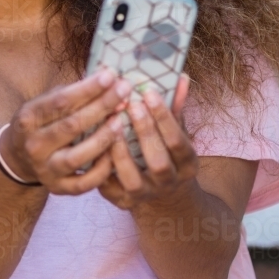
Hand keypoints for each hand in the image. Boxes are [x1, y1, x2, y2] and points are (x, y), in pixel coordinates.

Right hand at [0, 69, 130, 194]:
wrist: (18, 158)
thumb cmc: (40, 122)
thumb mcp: (45, 104)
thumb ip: (72, 94)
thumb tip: (106, 82)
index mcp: (28, 119)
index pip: (59, 101)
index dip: (86, 89)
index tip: (110, 76)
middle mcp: (33, 145)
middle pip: (71, 125)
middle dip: (101, 106)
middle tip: (124, 91)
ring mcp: (45, 168)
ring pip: (77, 156)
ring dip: (103, 138)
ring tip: (120, 120)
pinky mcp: (57, 188)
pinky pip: (84, 183)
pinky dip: (101, 169)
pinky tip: (114, 153)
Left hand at [98, 73, 199, 210]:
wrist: (161, 196)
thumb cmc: (165, 152)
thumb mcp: (175, 133)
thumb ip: (175, 108)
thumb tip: (180, 76)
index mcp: (187, 164)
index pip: (178, 141)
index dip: (164, 118)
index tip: (148, 92)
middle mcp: (168, 183)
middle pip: (158, 162)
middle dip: (144, 132)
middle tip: (129, 104)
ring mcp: (145, 195)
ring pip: (133, 179)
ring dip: (121, 152)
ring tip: (110, 124)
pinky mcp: (122, 202)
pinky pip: (110, 188)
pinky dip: (101, 168)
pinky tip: (92, 146)